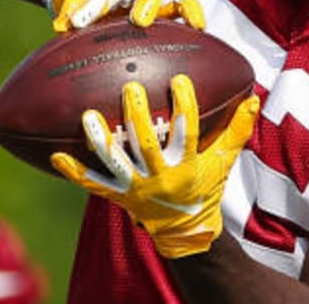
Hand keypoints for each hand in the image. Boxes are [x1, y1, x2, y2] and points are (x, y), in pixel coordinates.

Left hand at [46, 0, 204, 32]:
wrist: (94, 0)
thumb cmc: (83, 4)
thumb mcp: (72, 6)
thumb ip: (70, 10)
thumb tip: (64, 24)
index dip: (96, 5)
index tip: (81, 21)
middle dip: (147, 2)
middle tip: (140, 20)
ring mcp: (155, 6)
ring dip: (187, 8)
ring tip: (196, 25)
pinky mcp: (165, 18)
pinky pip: (185, 16)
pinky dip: (194, 21)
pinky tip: (203, 39)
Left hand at [51, 75, 259, 258]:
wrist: (186, 229)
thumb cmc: (206, 186)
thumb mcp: (225, 160)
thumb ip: (237, 129)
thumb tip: (252, 97)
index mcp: (187, 165)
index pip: (188, 131)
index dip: (184, 105)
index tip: (179, 79)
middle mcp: (160, 176)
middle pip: (147, 144)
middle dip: (138, 115)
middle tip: (130, 87)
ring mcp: (136, 188)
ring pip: (116, 163)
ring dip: (101, 140)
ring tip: (88, 116)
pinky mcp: (118, 196)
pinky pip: (93, 184)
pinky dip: (74, 171)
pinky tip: (56, 155)